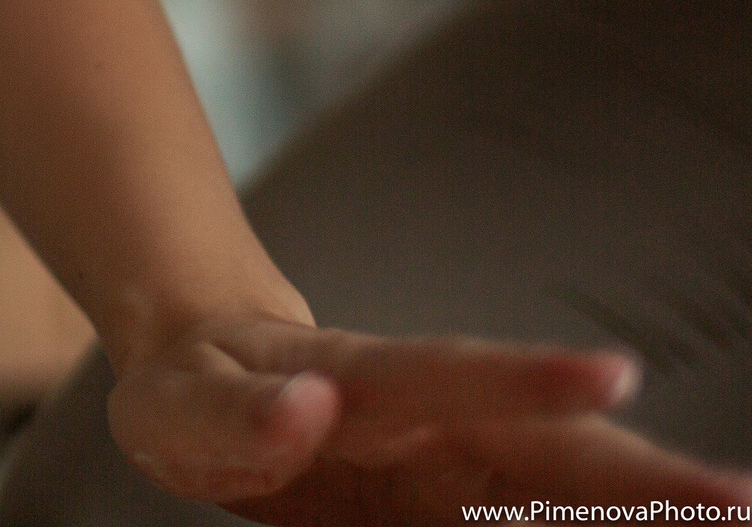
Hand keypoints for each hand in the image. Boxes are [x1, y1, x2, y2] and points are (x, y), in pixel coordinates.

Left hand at [107, 313, 751, 524]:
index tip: (609, 371)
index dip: (524, 377)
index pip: (447, 374)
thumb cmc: (197, 390)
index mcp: (362, 378)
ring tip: (742, 515)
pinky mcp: (467, 502)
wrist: (207, 365)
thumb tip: (308, 408)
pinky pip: (543, 525)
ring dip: (656, 507)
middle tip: (745, 502)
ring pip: (572, 485)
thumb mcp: (181, 410)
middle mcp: (434, 412)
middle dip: (648, 476)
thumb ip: (241, 418)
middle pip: (551, 443)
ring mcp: (462, 457)